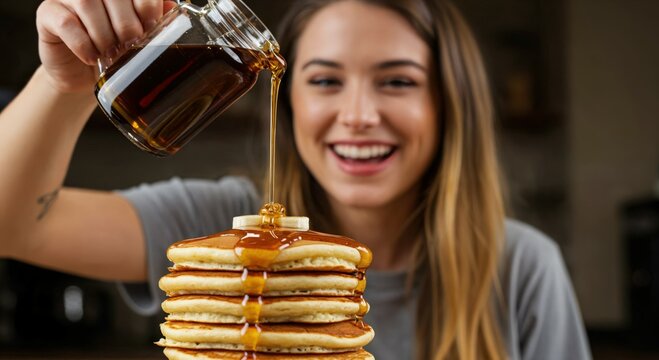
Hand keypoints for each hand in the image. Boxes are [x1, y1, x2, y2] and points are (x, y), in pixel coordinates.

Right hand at [36, 0, 175, 92]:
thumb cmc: (115, 50)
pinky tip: (91, 57)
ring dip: (104, 34)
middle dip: (126, 23)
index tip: (150, 27)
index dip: (146, 6)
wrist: (83, 74)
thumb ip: (156, 17)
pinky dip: (83, 44)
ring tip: (110, 53)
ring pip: (86, 3)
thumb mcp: (139, 36)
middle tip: (130, 45)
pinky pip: (65, 23)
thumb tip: (174, 7)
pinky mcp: (47, 14)